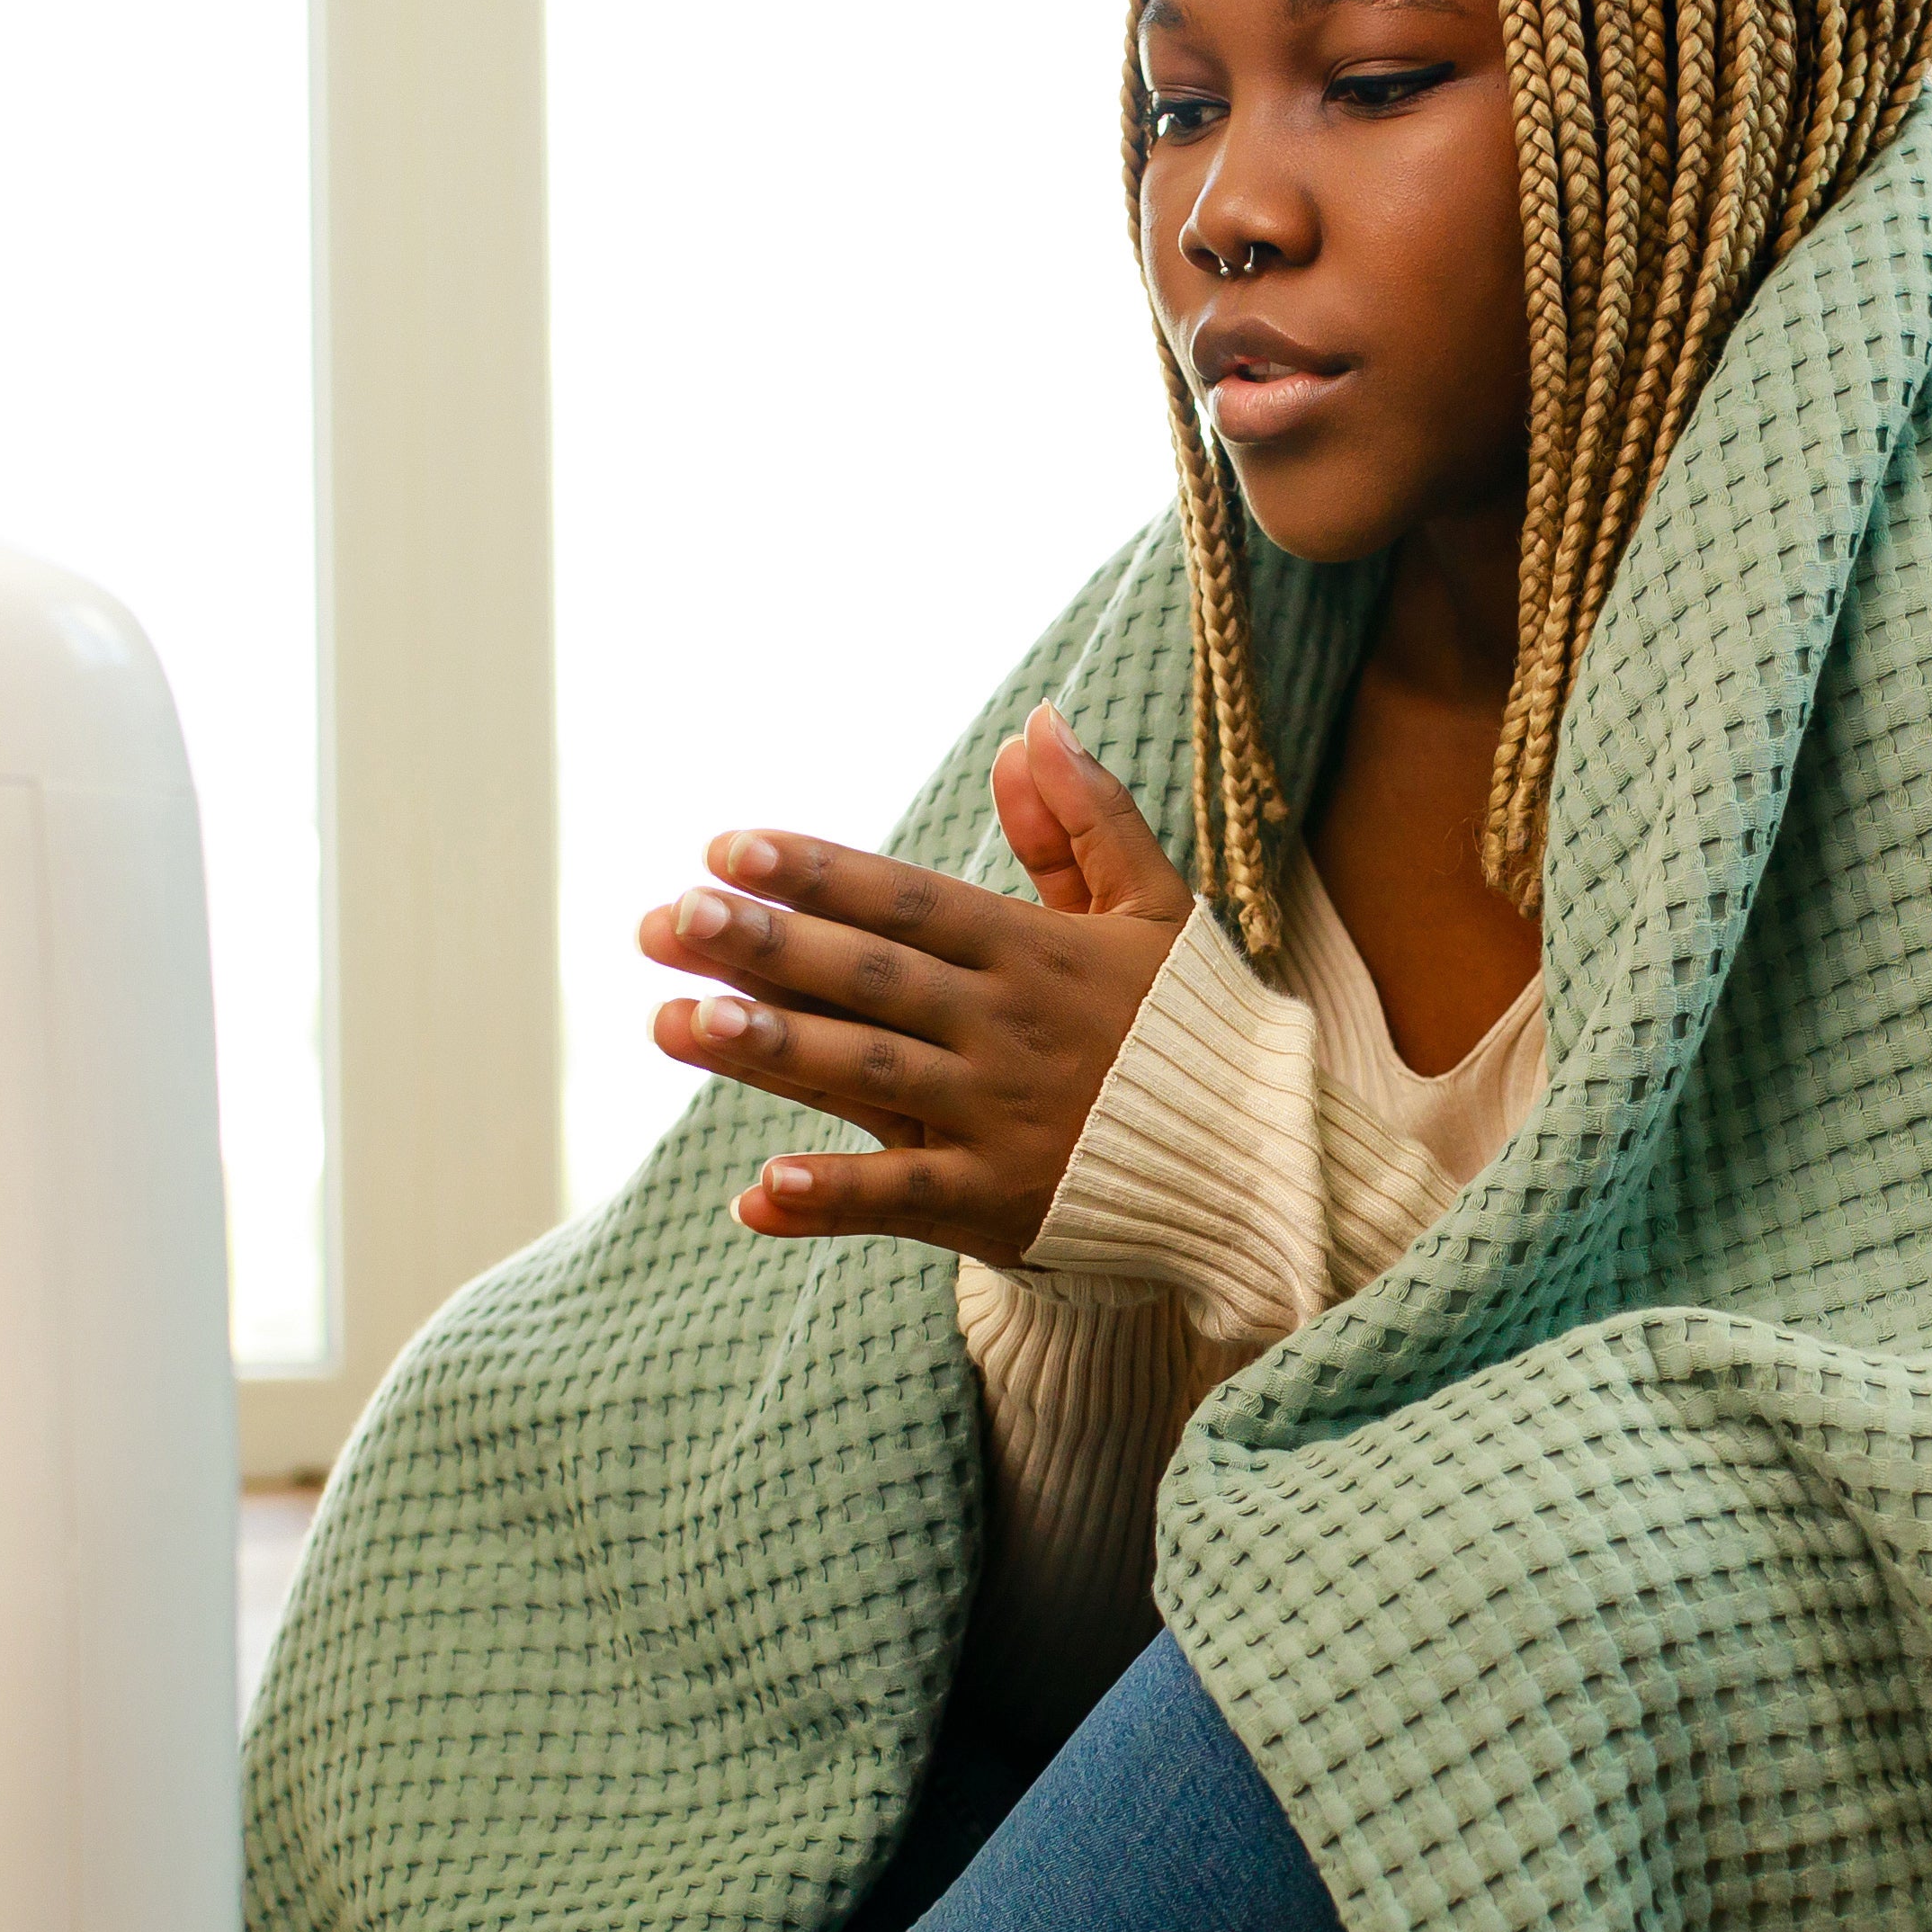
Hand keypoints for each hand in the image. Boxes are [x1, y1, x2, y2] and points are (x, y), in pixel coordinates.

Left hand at [646, 709, 1198, 1259]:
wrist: (1259, 1158)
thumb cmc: (1188, 1026)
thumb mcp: (1152, 909)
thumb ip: (1086, 821)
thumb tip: (1032, 729)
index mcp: (1035, 952)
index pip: (910, 901)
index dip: (821, 873)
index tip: (728, 847)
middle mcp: (1008, 1028)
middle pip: (873, 979)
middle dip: (769, 948)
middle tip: (671, 919)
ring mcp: (1000, 1118)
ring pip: (871, 1077)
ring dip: (773, 1053)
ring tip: (676, 1023)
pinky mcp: (999, 1202)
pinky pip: (904, 1201)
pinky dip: (832, 1199)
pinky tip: (756, 1192)